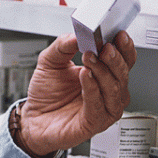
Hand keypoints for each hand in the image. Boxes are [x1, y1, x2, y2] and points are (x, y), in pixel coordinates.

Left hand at [18, 31, 136, 156]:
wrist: (34, 119)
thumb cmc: (47, 94)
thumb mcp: (50, 61)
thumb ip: (63, 46)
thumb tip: (77, 34)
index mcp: (104, 76)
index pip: (124, 60)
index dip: (124, 48)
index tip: (119, 34)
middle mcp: (109, 92)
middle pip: (123, 74)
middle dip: (114, 58)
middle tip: (104, 47)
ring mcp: (104, 108)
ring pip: (114, 89)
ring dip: (103, 71)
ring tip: (91, 58)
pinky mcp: (94, 123)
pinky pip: (98, 104)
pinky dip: (92, 88)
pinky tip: (85, 75)